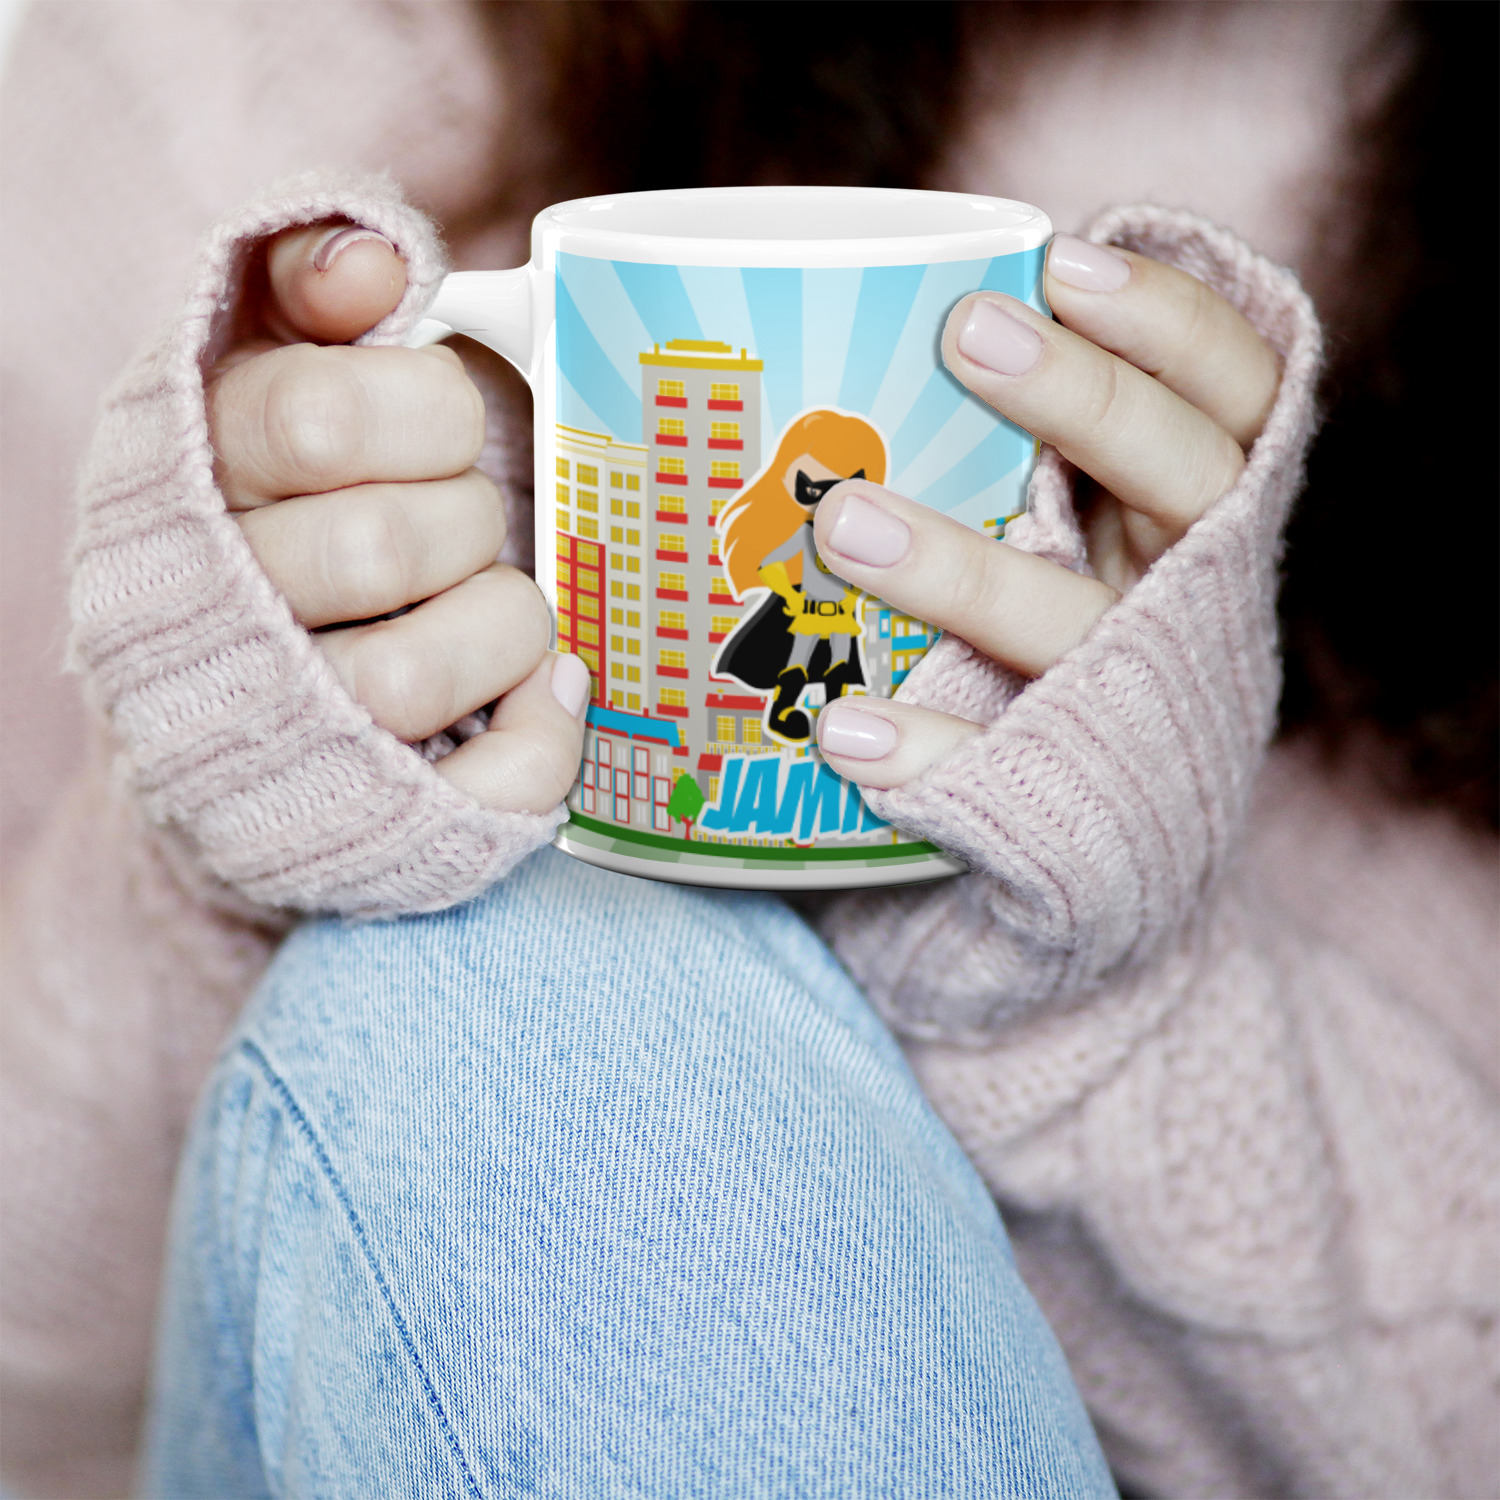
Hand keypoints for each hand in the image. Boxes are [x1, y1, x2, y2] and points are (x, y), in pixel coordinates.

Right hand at [208, 223, 587, 814]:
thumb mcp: (264, 364)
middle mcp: (216, 613)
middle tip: (462, 527)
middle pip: (384, 546)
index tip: (439, 431)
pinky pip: (491, 789)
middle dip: (465, 519)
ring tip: (487, 606)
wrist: (226, 690)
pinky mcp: (365, 819)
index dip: (426, 413)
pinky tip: (539, 692)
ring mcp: (288, 733)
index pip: (317, 415)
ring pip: (423, 672)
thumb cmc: (285, 505)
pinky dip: (543, 735)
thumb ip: (306, 284)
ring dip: (502, 623)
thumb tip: (380, 262)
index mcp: (190, 479)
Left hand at [811, 233, 1281, 789]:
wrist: (1110, 826)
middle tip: (968, 334)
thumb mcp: (1075, 525)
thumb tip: (892, 311)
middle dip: (1087, 399)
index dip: (1170, 323)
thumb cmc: (1054, 628)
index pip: (1234, 391)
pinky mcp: (1079, 794)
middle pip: (1186, 478)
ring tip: (844, 525)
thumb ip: (1029, 444)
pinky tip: (846, 731)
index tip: (1065, 259)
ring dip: (965, 572)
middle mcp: (1192, 590)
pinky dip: (928, 752)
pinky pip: (1008, 768)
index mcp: (1202, 509)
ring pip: (1078, 620)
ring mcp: (1138, 694)